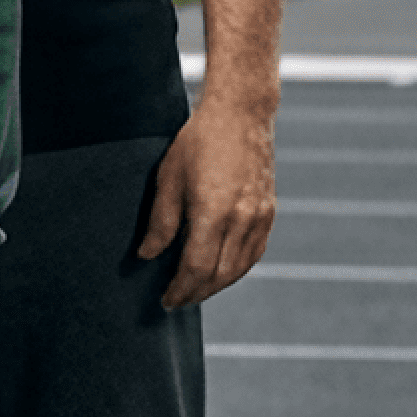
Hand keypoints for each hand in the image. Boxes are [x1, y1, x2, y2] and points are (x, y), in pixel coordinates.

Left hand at [135, 88, 277, 309]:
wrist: (241, 114)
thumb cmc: (198, 141)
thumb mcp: (168, 177)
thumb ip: (160, 221)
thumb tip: (147, 256)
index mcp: (213, 212)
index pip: (196, 268)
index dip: (180, 289)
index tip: (166, 300)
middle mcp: (241, 219)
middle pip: (219, 275)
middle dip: (196, 293)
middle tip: (177, 301)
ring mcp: (260, 217)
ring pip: (239, 268)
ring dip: (216, 286)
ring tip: (195, 291)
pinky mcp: (270, 213)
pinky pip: (254, 253)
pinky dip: (237, 269)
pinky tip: (221, 273)